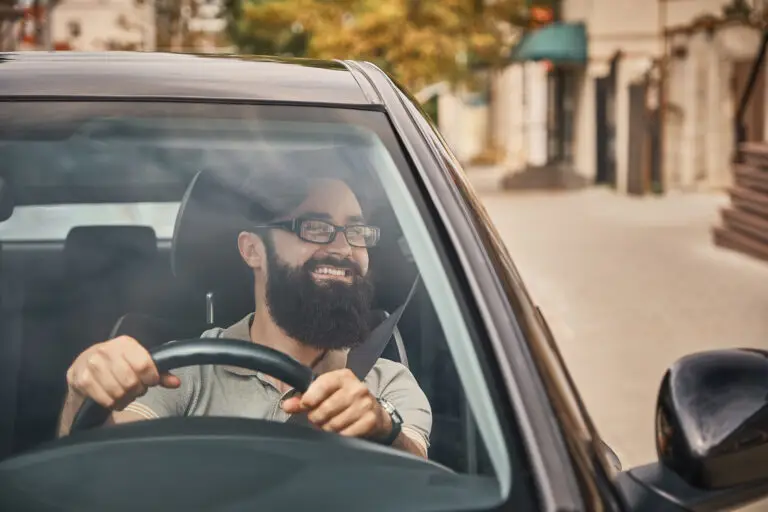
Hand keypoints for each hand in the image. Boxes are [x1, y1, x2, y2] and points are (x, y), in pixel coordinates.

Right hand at [66, 336, 180, 410]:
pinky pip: (105, 399)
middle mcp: (106, 351)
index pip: (144, 365)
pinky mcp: (82, 380)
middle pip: (131, 382)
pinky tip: (113, 398)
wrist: (84, 365)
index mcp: (125, 343)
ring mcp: (92, 365)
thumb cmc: (118, 364)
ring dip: (125, 399)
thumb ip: (159, 372)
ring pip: (118, 392)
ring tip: (125, 394)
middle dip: (137, 391)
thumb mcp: (138, 362)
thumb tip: (176, 383)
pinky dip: (113, 403)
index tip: (150, 382)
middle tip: (136, 390)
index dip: (151, 378)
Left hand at [281, 368, 391, 438]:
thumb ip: (304, 399)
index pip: (323, 385)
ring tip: (331, 423)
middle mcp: (356, 388)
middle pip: (325, 409)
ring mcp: (365, 404)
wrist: (374, 412)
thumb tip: (286, 405)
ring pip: (333, 424)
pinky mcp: (370, 420)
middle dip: (317, 417)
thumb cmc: (345, 401)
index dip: (310, 398)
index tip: (305, 405)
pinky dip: (340, 435)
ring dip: (327, 428)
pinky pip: (345, 434)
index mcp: (343, 376)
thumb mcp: (326, 394)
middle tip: (320, 418)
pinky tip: (342, 429)